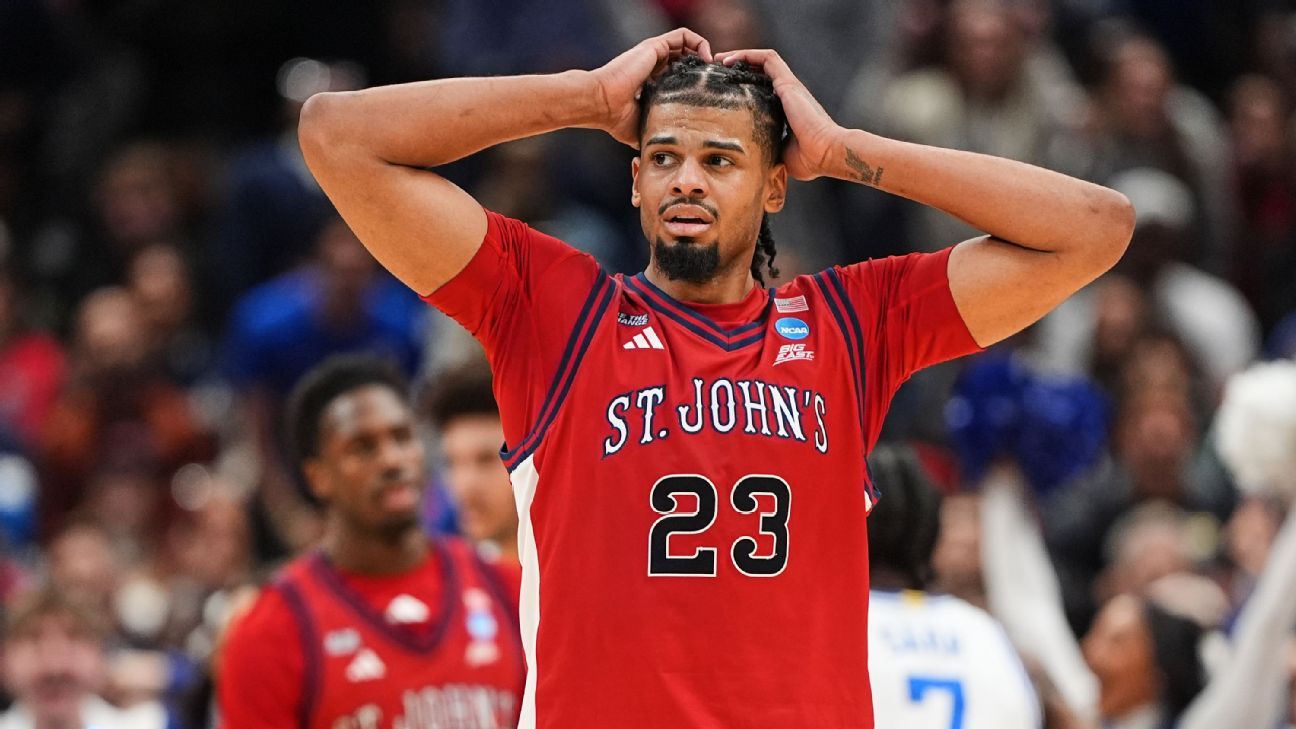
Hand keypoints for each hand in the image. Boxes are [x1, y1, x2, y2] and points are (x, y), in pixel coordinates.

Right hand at [590, 28, 712, 146]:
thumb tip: (659, 151)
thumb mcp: (641, 128)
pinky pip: (683, 35)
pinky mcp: (655, 46)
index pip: (678, 74)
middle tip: (715, 81)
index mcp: (651, 80)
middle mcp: (653, 64)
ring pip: (686, 43)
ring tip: (712, 69)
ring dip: (703, 53)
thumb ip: (653, 131)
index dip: (695, 80)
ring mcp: (654, 54)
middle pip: (685, 57)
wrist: (602, 104)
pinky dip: (698, 42)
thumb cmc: (615, 118)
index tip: (707, 92)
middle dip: (703, 67)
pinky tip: (705, 59)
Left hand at [714, 49, 840, 180]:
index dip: (744, 86)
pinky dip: (748, 54)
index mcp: (786, 110)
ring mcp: (789, 86)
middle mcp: (789, 94)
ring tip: (720, 59)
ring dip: (741, 56)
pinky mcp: (788, 82)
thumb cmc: (808, 159)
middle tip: (717, 70)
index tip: (724, 89)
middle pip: (762, 71)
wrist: (826, 152)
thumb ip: (766, 151)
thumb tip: (751, 160)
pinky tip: (729, 59)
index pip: (763, 89)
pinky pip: (768, 58)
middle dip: (739, 67)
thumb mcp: (780, 155)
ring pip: (764, 60)